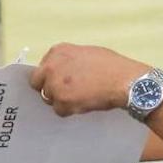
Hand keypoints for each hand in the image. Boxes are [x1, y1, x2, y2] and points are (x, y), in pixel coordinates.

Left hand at [29, 44, 148, 116]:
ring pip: (49, 98)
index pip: (41, 68)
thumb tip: (62, 71)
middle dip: (51, 89)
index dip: (51, 77)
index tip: (60, 82)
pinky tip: (84, 104)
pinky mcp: (62, 101)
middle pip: (38, 84)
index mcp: (58, 51)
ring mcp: (55, 84)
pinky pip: (59, 111)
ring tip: (81, 98)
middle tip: (67, 93)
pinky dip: (70, 111)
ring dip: (62, 101)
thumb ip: (69, 60)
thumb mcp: (86, 53)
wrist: (124, 80)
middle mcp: (51, 66)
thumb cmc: (111, 66)